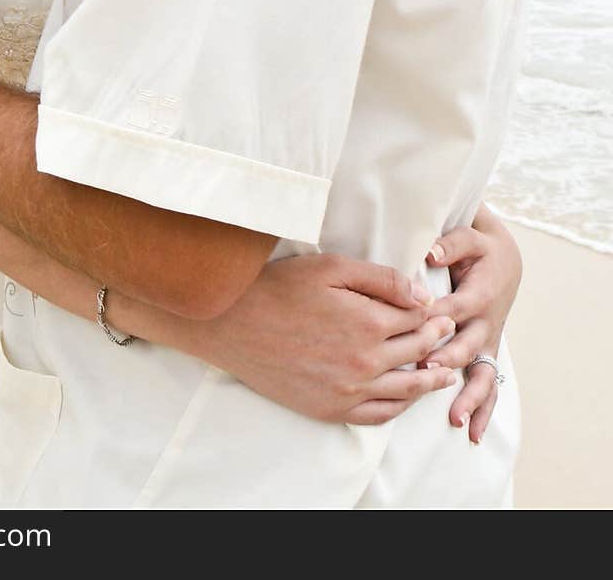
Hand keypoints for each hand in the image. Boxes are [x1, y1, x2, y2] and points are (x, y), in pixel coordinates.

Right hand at [187, 253, 459, 423]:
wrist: (234, 323)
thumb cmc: (281, 287)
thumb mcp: (332, 268)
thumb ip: (382, 279)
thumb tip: (423, 295)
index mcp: (369, 322)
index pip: (417, 318)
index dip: (432, 311)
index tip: (441, 307)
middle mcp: (366, 361)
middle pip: (416, 351)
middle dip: (436, 340)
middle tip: (448, 332)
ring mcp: (350, 390)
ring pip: (406, 388)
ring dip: (430, 379)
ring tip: (445, 372)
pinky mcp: (332, 408)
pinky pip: (379, 414)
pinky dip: (401, 406)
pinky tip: (407, 397)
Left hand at [420, 209, 520, 443]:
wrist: (506, 262)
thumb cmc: (480, 249)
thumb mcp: (469, 238)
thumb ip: (450, 245)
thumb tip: (430, 252)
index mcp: (478, 294)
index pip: (453, 309)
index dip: (434, 319)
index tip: (414, 330)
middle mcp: (484, 323)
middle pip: (466, 346)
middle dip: (447, 360)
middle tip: (425, 370)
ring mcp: (487, 342)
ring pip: (480, 374)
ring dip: (468, 396)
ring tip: (454, 418)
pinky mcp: (486, 353)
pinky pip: (488, 386)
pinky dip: (483, 409)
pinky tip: (473, 433)